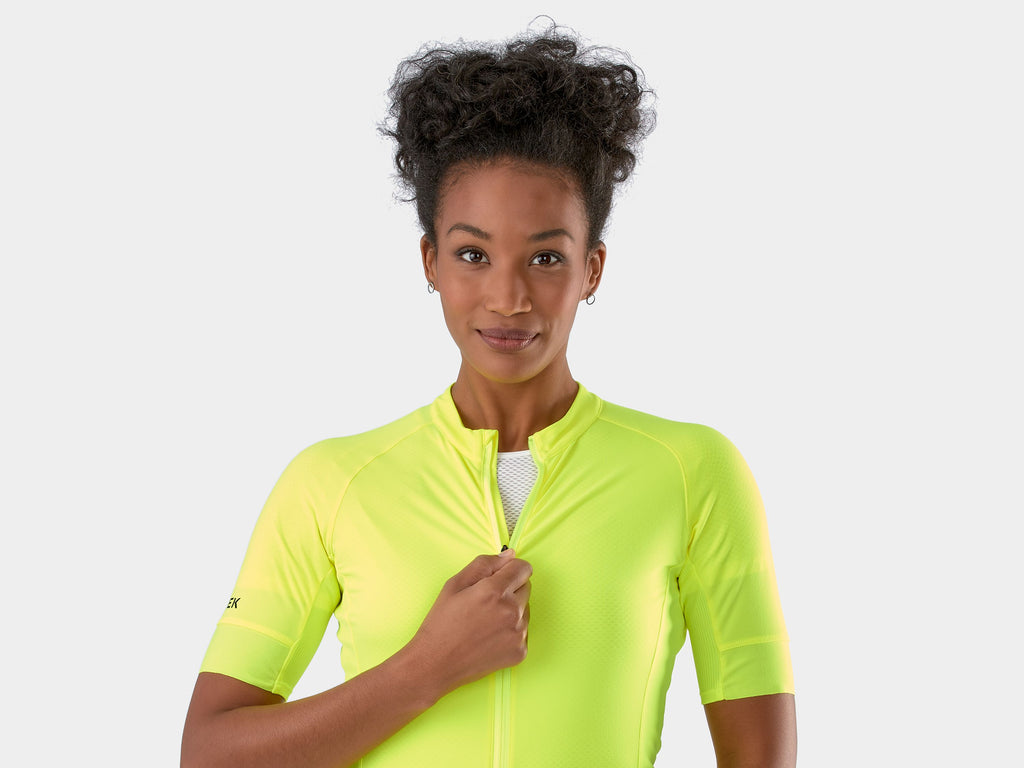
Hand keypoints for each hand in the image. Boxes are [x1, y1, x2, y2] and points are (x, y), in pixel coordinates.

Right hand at [405, 550, 531, 697]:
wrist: (435, 664)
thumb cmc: (441, 623)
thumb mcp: (454, 584)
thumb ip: (484, 564)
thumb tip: (509, 555)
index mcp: (495, 591)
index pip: (523, 568)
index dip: (511, 568)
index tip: (501, 575)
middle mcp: (511, 611)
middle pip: (526, 587)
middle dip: (510, 589)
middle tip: (486, 601)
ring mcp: (518, 633)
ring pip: (525, 609)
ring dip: (512, 610)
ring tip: (486, 621)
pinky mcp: (520, 651)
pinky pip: (523, 631)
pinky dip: (511, 630)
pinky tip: (490, 636)